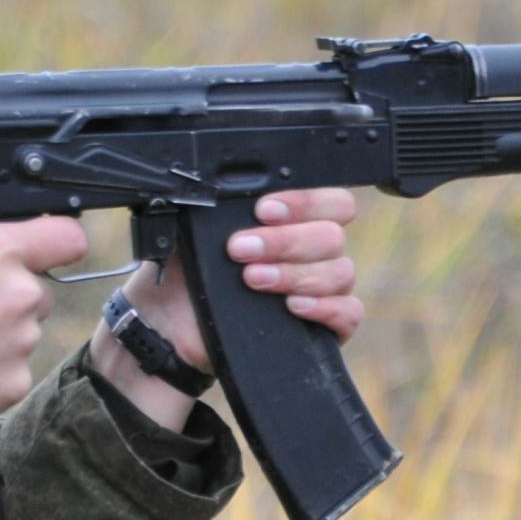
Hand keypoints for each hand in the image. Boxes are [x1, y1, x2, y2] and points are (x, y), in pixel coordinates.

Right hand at [0, 217, 86, 427]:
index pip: (68, 237)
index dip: (55, 243)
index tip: (42, 251)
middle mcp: (23, 293)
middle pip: (39, 290)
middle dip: (12, 296)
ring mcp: (24, 340)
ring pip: (26, 330)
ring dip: (1, 333)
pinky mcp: (18, 380)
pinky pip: (14, 368)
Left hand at [91, 189, 364, 429]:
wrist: (171, 327)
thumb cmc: (187, 275)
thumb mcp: (195, 234)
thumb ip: (220, 210)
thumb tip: (229, 192)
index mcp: (293, 220)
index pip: (329, 199)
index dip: (303, 201)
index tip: (262, 210)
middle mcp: (314, 251)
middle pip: (332, 236)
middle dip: (285, 242)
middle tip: (240, 250)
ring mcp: (324, 289)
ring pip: (340, 272)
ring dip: (294, 274)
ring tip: (253, 280)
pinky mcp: (326, 326)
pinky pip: (349, 312)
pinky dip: (324, 307)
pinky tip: (291, 306)